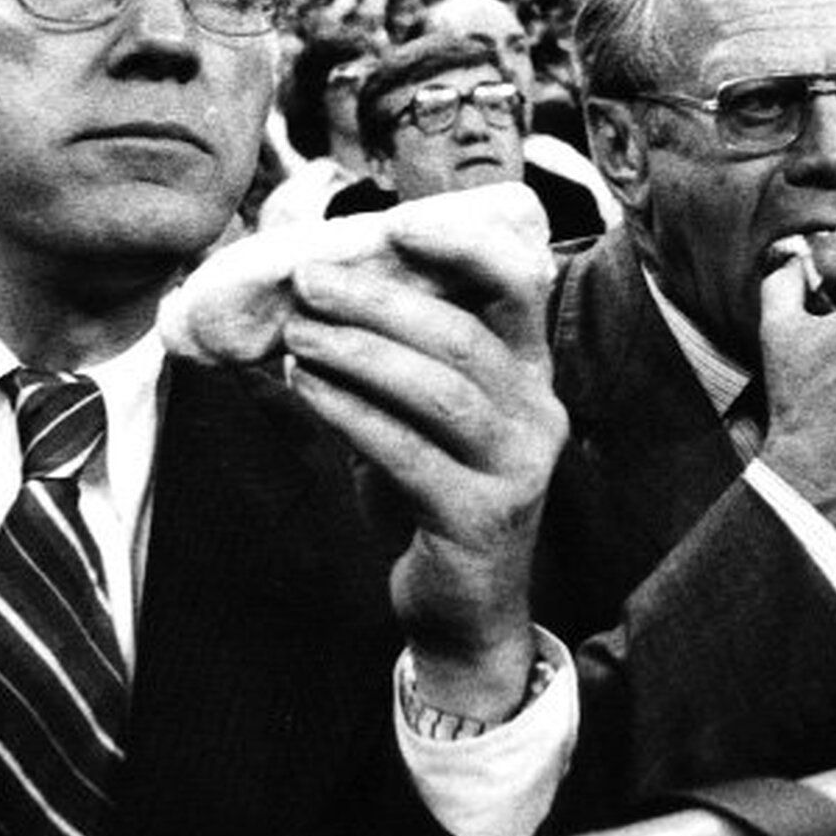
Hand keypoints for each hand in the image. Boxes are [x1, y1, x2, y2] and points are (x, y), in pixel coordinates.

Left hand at [280, 203, 567, 718]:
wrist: (464, 608)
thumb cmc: (432, 495)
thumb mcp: (417, 417)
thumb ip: (384, 356)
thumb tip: (301, 288)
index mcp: (529, 373)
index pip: (520, 287)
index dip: (465, 248)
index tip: (396, 226)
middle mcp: (538, 413)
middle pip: (463, 335)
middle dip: (379, 301)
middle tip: (309, 281)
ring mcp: (518, 467)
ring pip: (441, 389)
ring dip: (360, 353)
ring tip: (298, 334)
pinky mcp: (482, 517)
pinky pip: (409, 451)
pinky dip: (351, 413)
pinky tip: (306, 390)